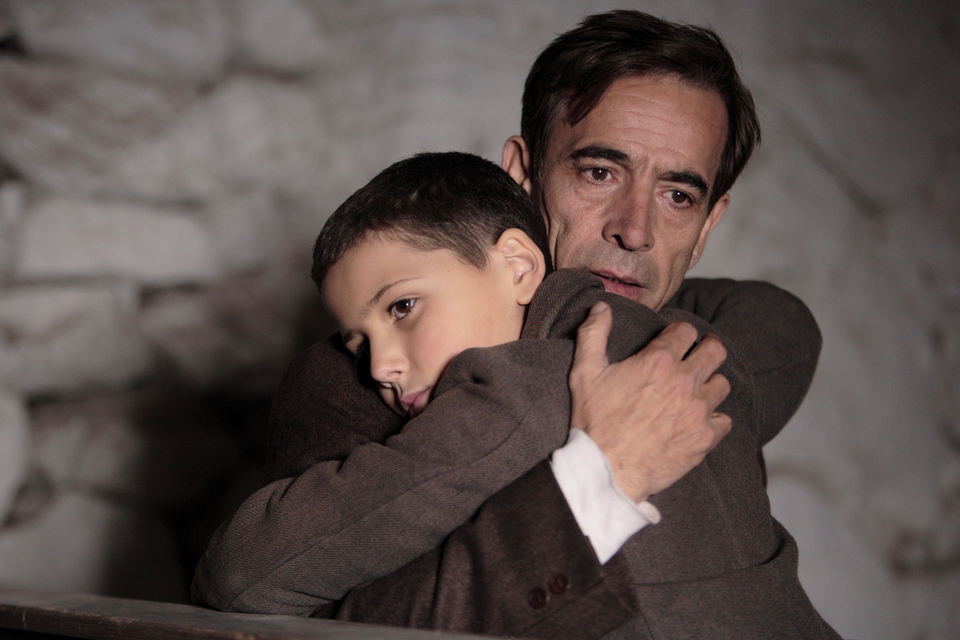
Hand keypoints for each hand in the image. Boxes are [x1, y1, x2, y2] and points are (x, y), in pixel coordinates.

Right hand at [569, 302, 731, 501]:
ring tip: (696, 392)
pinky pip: (725, 419)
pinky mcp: (705, 437)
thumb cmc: (594, 422)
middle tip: (699, 356)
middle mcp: (684, 381)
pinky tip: (698, 422)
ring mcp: (698, 410)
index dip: (679, 334)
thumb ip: (593, 334)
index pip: (686, 331)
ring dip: (710, 385)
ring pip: (722, 384)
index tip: (675, 341)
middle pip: (716, 350)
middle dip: (707, 349)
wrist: (607, 470)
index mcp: (658, 360)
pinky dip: (714, 419)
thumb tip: (602, 306)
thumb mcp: (585, 372)